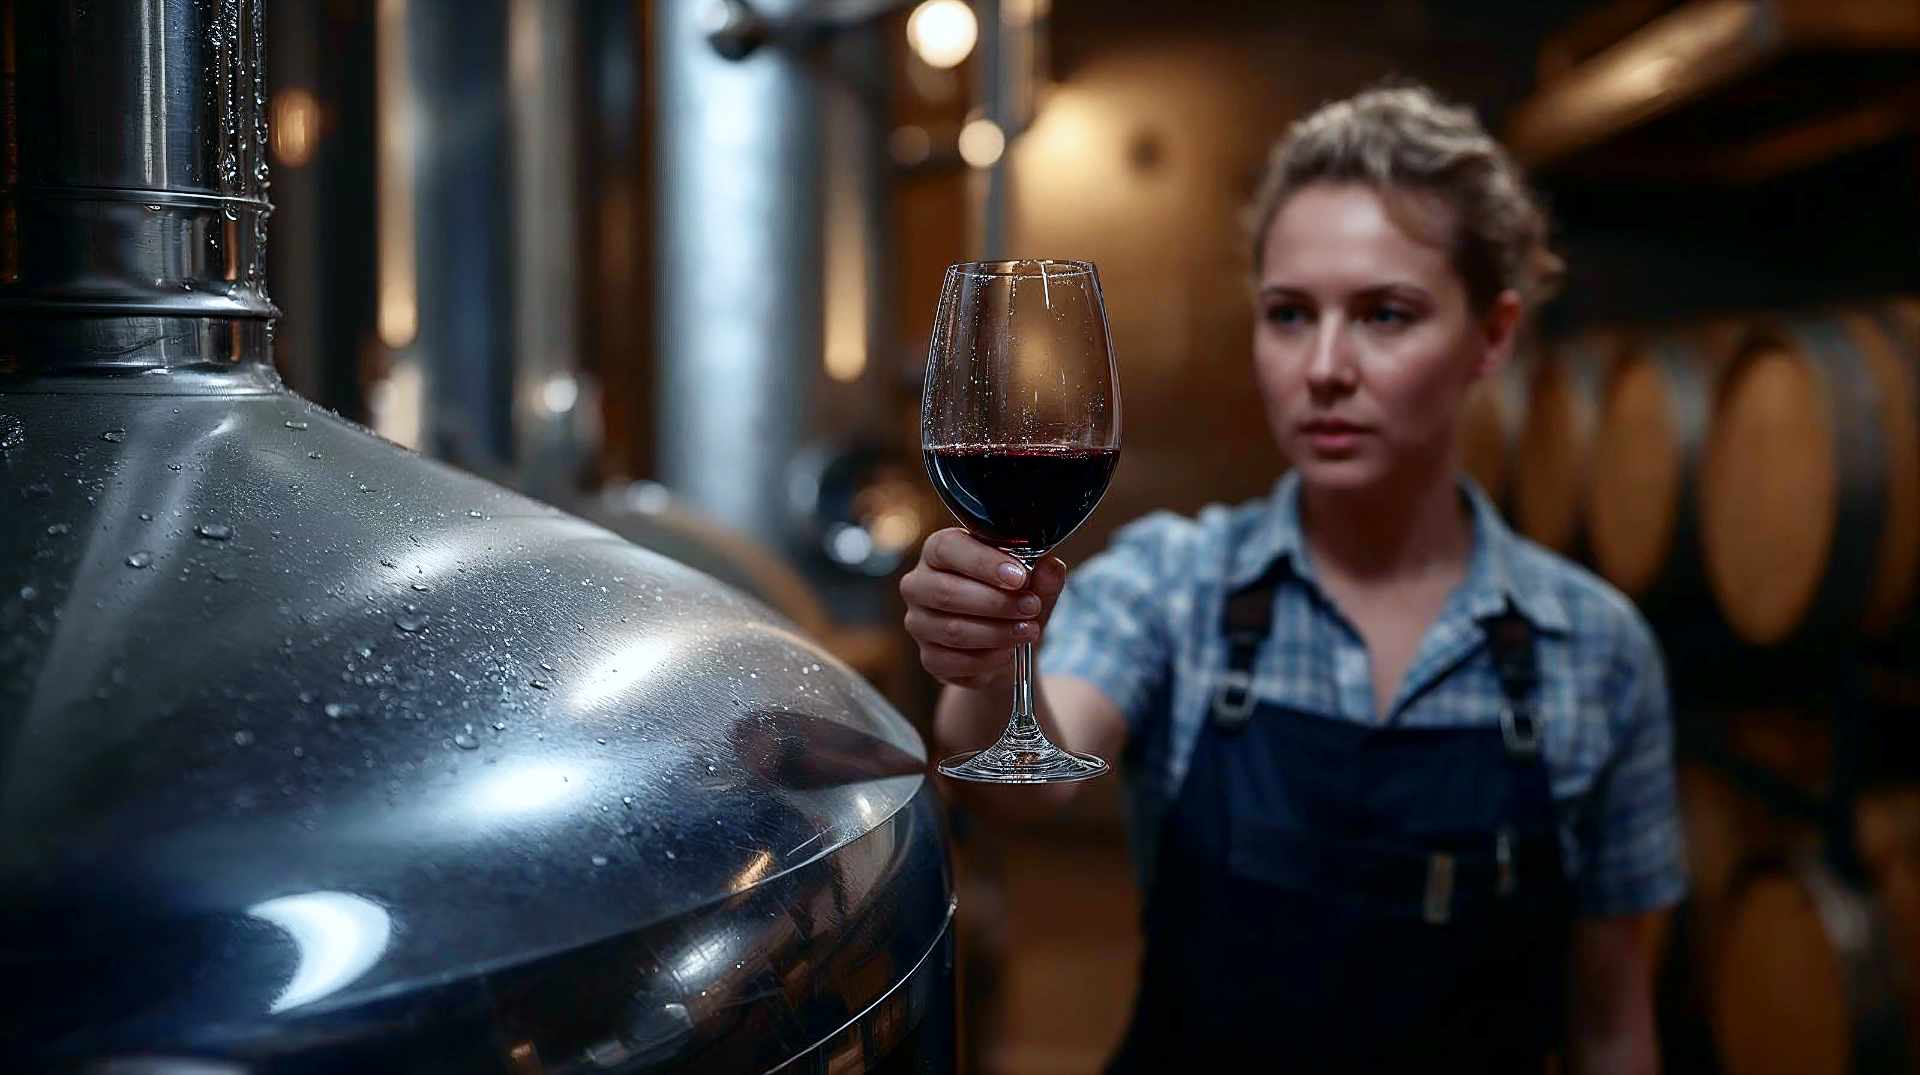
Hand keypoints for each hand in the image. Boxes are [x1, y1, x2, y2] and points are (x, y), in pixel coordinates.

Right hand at [900, 528, 1067, 691]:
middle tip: (1031, 607)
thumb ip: (1042, 576)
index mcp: (939, 551)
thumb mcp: (1033, 585)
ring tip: (1028, 631)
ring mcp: (918, 623)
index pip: (948, 549)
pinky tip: (1009, 653)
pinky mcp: (928, 658)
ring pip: (952, 630)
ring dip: (996, 632)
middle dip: (996, 602)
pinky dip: (987, 660)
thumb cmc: (1012, 600)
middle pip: (946, 592)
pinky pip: (953, 662)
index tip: (1019, 577)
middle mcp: (919, 584)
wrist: (1005, 645)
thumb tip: (1051, 567)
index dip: (983, 563)